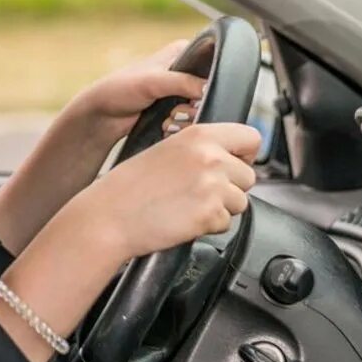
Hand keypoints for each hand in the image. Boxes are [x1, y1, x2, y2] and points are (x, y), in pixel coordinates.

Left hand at [63, 40, 206, 144]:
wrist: (102, 115)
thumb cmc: (120, 89)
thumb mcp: (153, 81)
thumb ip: (183, 82)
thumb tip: (210, 89)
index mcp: (182, 51)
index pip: (213, 62)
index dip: (210, 82)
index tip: (198, 96)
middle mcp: (184, 69)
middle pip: (210, 89)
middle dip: (196, 105)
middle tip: (178, 110)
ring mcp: (180, 90)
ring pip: (202, 107)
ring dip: (187, 118)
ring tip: (168, 119)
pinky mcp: (176, 108)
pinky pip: (192, 120)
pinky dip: (182, 125)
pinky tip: (167, 126)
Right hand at [66, 122, 259, 260]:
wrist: (110, 216)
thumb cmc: (129, 187)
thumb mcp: (166, 150)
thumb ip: (200, 150)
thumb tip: (231, 159)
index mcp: (199, 135)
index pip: (251, 137)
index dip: (244, 154)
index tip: (233, 163)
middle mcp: (210, 156)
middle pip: (248, 175)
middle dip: (230, 188)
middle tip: (199, 193)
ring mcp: (212, 186)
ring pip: (241, 202)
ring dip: (220, 208)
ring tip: (188, 206)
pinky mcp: (210, 214)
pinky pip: (226, 223)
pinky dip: (209, 226)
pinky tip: (184, 219)